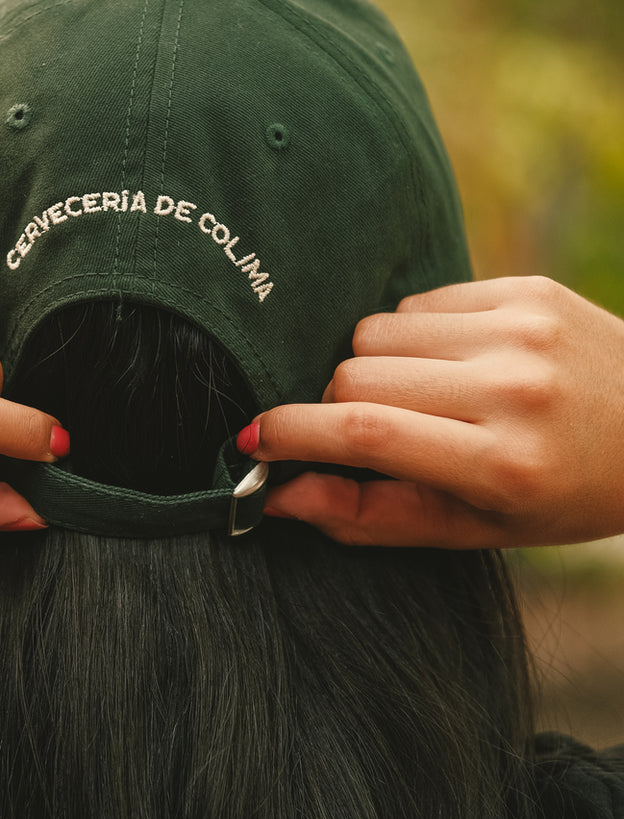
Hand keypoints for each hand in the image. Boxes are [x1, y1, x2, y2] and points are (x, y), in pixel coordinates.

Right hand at [248, 277, 623, 547]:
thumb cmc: (566, 493)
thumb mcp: (480, 530)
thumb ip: (373, 517)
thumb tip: (279, 495)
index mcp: (506, 462)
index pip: (364, 433)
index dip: (290, 435)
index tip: (251, 444)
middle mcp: (514, 387)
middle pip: (356, 377)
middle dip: (336, 408)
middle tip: (366, 435)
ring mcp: (522, 328)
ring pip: (377, 333)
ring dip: (376, 369)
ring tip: (425, 398)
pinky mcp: (525, 288)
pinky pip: (418, 303)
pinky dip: (415, 337)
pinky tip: (458, 365)